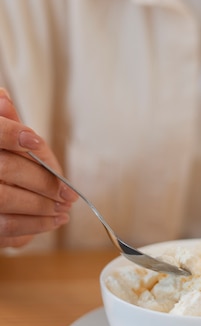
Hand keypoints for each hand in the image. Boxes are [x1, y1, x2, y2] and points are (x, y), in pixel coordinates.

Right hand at [0, 88, 77, 247]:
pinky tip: (54, 220)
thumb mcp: (3, 139)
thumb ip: (6, 123)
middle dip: (43, 181)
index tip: (34, 140)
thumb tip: (3, 98)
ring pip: (6, 200)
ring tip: (65, 207)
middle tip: (68, 191)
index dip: (11, 134)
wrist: (1, 199)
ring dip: (43, 205)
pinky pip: (7, 227)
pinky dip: (36, 225)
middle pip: (6, 169)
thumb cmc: (4, 164)